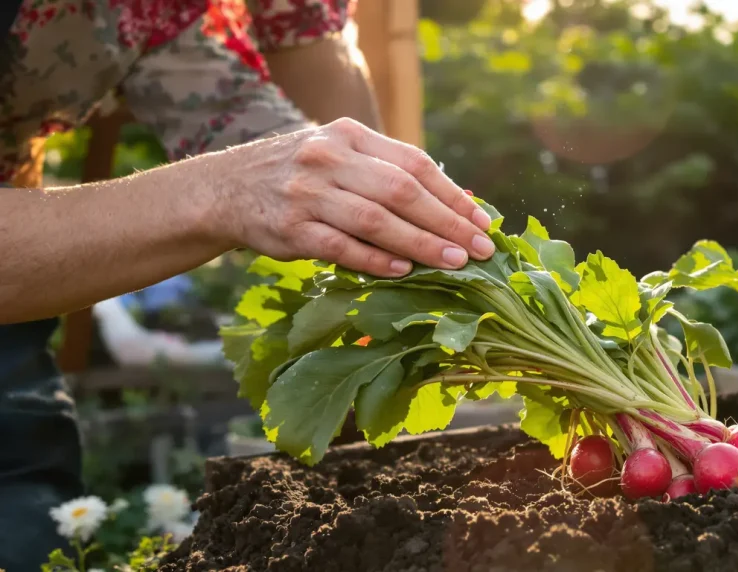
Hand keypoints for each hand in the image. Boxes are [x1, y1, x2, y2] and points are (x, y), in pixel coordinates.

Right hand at [214, 118, 493, 276]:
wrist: (224, 188)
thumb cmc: (300, 175)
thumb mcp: (342, 156)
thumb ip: (392, 173)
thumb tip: (460, 199)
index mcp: (350, 135)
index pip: (415, 164)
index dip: (453, 195)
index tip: (483, 221)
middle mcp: (329, 158)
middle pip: (401, 191)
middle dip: (447, 223)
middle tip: (480, 249)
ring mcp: (307, 193)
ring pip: (375, 219)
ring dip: (420, 244)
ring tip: (454, 263)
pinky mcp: (289, 228)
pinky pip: (340, 246)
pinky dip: (375, 260)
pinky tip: (403, 271)